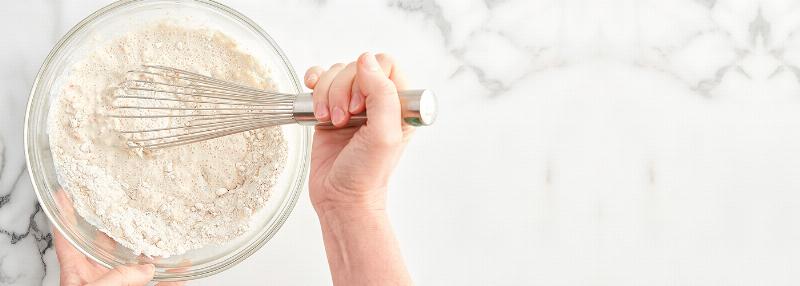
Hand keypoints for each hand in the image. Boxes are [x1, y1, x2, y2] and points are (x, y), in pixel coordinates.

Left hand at [53, 190, 184, 285]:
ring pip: (137, 265)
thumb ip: (119, 277)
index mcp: (77, 273)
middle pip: (107, 245)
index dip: (65, 214)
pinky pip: (159, 283)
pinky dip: (173, 277)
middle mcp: (98, 277)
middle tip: (130, 206)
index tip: (65, 193)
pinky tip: (183, 269)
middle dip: (120, 226)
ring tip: (166, 236)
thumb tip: (145, 267)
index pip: (68, 237)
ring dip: (152, 251)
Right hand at [304, 52, 412, 216]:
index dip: (366, 79)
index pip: (384, 64)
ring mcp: (352, 104)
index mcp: (400, 104)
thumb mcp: (383, 135)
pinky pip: (320, 81)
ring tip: (329, 121)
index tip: (359, 107)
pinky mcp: (330, 109)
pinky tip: (314, 105)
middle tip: (343, 120)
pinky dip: (313, 86)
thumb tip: (367, 61)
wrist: (341, 199)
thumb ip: (382, 95)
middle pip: (355, 67)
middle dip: (341, 90)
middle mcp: (377, 101)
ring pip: (335, 73)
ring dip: (326, 94)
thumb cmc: (367, 175)